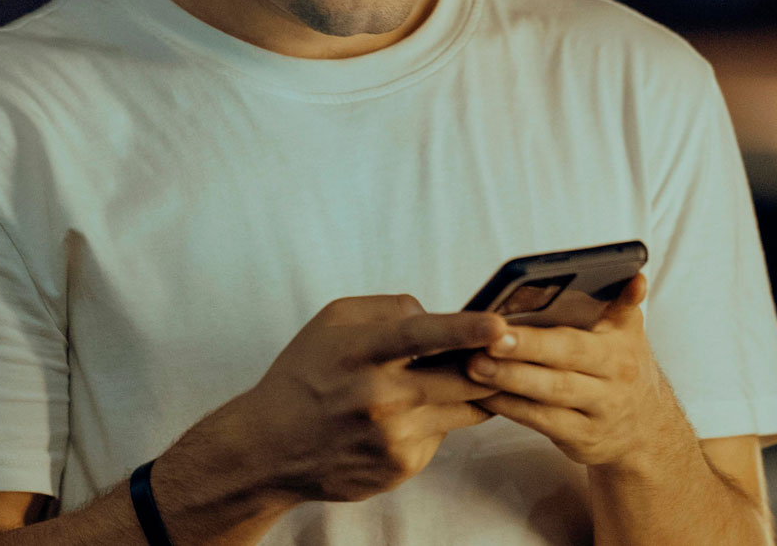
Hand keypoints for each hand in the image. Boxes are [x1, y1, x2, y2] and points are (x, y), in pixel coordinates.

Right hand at [239, 294, 507, 502]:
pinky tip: (400, 418)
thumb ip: (388, 309)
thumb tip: (437, 316)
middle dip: (491, 363)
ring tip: (438, 379)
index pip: (420, 336)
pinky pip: (442, 434)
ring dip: (467, 390)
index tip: (500, 326)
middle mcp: (379, 397)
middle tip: (506, 348)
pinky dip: (434, 419)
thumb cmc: (305, 374)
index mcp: (361, 352)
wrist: (270, 446)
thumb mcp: (332, 322)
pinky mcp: (401, 467)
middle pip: (462, 378)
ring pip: (465, 408)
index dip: (464, 330)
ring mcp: (393, 437)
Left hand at [465, 275, 688, 469]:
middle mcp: (611, 385)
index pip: (575, 342)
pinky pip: (540, 422)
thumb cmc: (622, 365)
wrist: (647, 428)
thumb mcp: (630, 333)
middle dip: (520, 355)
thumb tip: (635, 277)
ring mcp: (596, 415)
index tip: (501, 326)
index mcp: (619, 351)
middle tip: (483, 344)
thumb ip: (624, 302)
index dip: (538, 338)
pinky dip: (510, 408)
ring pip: (548, 399)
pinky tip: (482, 393)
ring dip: (508, 382)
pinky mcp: (581, 441)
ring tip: (473, 365)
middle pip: (560, 370)